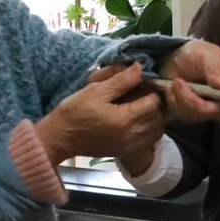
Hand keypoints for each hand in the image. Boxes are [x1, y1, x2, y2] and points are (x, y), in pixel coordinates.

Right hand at [36, 63, 165, 165]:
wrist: (60, 138)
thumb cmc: (75, 112)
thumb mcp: (95, 90)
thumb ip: (121, 80)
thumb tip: (141, 68)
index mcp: (125, 119)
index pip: (154, 102)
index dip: (152, 89)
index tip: (144, 82)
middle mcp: (132, 136)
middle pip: (159, 117)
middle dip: (156, 103)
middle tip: (145, 92)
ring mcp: (130, 146)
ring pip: (157, 130)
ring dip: (155, 116)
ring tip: (143, 105)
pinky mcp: (126, 152)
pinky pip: (149, 140)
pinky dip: (150, 129)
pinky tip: (139, 119)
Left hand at [162, 40, 219, 128]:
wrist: (175, 59)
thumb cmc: (195, 54)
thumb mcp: (204, 55)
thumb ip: (215, 69)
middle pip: (218, 112)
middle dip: (195, 101)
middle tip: (178, 83)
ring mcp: (211, 107)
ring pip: (199, 115)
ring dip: (182, 99)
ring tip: (174, 82)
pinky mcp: (196, 113)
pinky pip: (186, 115)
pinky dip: (175, 102)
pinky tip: (173, 89)